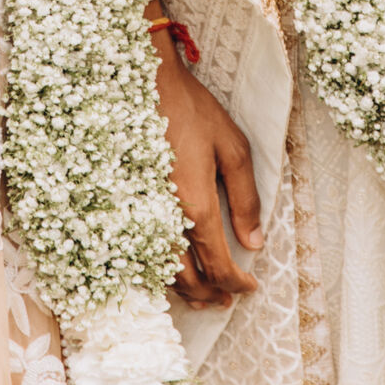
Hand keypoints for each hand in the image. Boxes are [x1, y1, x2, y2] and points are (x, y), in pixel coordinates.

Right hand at [151, 24, 262, 310]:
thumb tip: (255, 241)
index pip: (220, 264)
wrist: (146, 85)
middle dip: (211, 293)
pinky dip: (161, 271)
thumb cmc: (193, 112)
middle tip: (228, 299)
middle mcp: (166, 218)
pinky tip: (171, 270)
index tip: (251, 286)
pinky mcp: (129, 205)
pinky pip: (144, 252)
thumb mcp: (234, 148)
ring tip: (203, 296)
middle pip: (189, 278)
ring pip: (162, 271)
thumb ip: (246, 198)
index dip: (237, 283)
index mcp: (196, 206)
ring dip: (185, 289)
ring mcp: (143, 214)